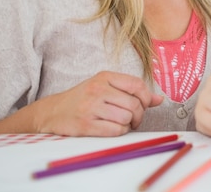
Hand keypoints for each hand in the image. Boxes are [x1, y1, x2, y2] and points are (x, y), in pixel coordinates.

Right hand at [34, 71, 163, 136]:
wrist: (52, 112)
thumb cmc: (83, 99)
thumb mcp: (106, 88)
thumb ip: (132, 92)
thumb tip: (159, 99)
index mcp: (105, 77)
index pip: (137, 85)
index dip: (146, 98)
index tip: (143, 105)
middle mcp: (98, 90)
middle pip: (134, 104)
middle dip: (138, 116)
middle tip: (133, 119)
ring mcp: (91, 107)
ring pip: (126, 118)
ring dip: (129, 125)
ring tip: (121, 124)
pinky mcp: (86, 124)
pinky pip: (116, 131)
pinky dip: (120, 132)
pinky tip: (114, 129)